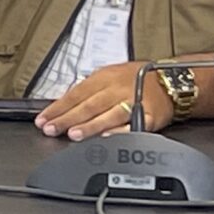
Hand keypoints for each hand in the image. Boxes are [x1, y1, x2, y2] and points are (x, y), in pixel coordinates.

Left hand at [34, 64, 171, 139]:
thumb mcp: (109, 76)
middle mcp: (117, 89)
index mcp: (104, 78)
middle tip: (52, 128)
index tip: (43, 119)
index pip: (76, 94)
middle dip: (67, 119)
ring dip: (90, 126)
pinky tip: (107, 137)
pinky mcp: (149, 116)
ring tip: (73, 134)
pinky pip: (134, 124)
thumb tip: (62, 107)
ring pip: (108, 115)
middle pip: (88, 105)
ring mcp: (133, 102)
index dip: (58, 107)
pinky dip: (120, 131)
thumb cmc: (137, 79)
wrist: (170, 81)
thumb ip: (88, 92)